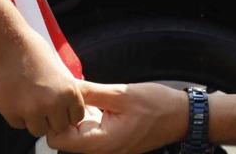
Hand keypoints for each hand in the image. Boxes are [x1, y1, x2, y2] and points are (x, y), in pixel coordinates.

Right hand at [0, 36, 85, 136]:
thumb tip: (70, 111)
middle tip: (42, 103)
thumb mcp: (60, 71)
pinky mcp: (12, 113)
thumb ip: (65, 93)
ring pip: (39, 130)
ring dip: (35, 120)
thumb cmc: (33, 52)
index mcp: (69, 92)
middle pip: (58, 127)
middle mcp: (53, 104)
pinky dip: (17, 115)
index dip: (67, 111)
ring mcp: (31, 111)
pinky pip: (19, 125)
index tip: (59, 104)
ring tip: (29, 100)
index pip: (75, 117)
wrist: (6, 45)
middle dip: (52, 118)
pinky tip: (16, 97)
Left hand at [47, 81, 187, 153]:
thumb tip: (67, 87)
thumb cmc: (156, 106)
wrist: (180, 117)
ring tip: (84, 94)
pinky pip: (89, 132)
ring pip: (77, 135)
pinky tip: (95, 101)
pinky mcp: (111, 142)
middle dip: (64, 115)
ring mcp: (107, 148)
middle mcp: (102, 151)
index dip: (55, 118)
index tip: (62, 98)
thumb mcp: (121, 94)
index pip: (59, 139)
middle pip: (66, 138)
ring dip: (76, 115)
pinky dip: (87, 117)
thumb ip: (91, 93)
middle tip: (72, 92)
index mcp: (101, 142)